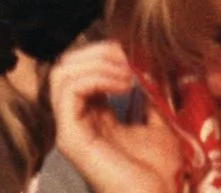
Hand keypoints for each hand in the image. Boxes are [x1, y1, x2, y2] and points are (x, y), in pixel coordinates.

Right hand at [50, 41, 185, 192]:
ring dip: (99, 62)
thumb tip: (152, 66)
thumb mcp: (158, 121)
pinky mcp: (71, 139)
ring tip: (128, 73)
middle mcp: (77, 120)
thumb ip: (149, 97)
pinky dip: (96, 77)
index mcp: (94, 114)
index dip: (107, 51)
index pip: (82, 68)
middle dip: (99, 52)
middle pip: (67, 66)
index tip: (137, 53)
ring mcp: (72, 129)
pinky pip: (69, 93)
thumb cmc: (158, 169)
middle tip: (130, 59)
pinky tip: (124, 84)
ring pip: (62, 74)